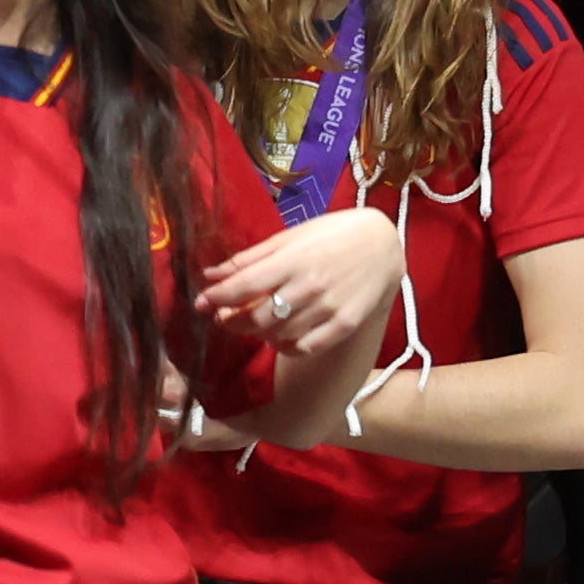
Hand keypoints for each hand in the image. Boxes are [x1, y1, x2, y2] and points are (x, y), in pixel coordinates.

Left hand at [200, 205, 403, 355]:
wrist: (383, 244)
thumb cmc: (330, 236)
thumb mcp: (289, 238)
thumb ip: (249, 259)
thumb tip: (210, 274)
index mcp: (293, 261)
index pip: (243, 287)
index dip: (215, 299)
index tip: (200, 303)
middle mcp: (310, 287)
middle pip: (256, 318)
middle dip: (231, 321)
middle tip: (223, 317)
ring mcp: (329, 308)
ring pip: (278, 335)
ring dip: (256, 333)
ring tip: (252, 322)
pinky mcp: (345, 324)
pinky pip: (305, 348)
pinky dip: (285, 347)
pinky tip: (278, 337)